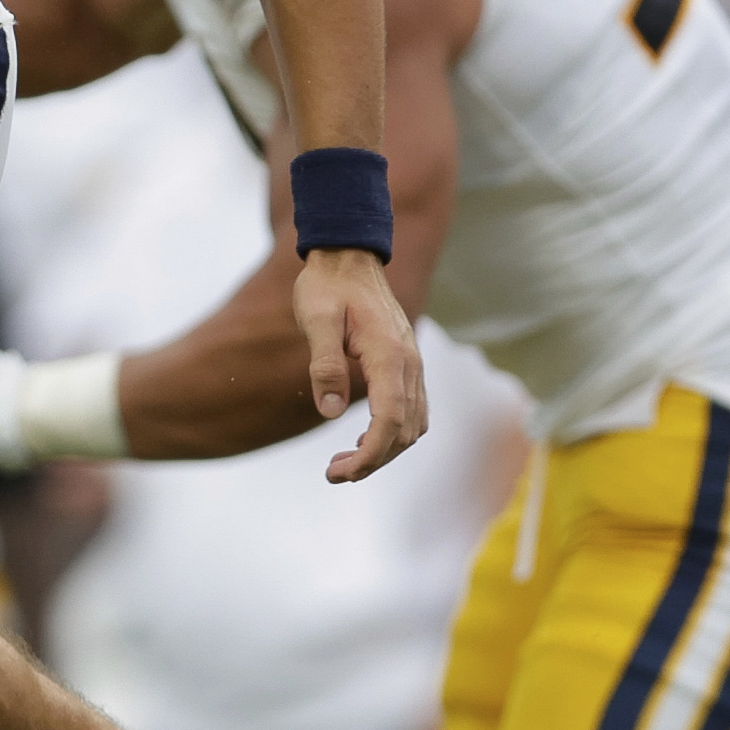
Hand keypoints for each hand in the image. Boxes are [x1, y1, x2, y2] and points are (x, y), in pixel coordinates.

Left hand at [295, 247, 423, 480]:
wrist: (348, 256)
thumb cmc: (327, 286)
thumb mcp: (316, 319)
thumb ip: (324, 364)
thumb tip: (330, 412)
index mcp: (388, 353)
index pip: (390, 419)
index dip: (369, 455)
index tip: (339, 472)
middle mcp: (409, 362)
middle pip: (405, 430)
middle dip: (374, 460)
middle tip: (334, 473)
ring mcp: (412, 363)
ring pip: (414, 424)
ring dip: (385, 450)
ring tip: (346, 462)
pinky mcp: (407, 364)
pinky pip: (413, 409)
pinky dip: (394, 433)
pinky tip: (363, 439)